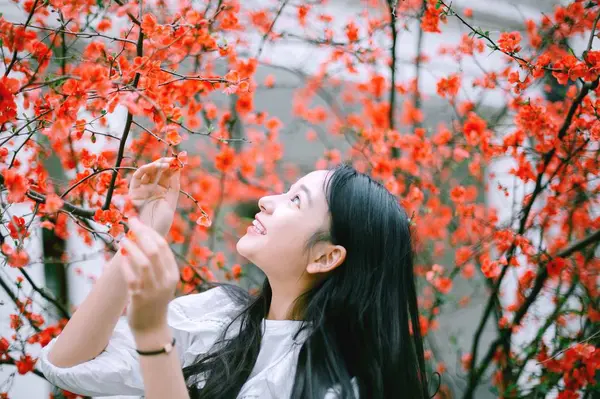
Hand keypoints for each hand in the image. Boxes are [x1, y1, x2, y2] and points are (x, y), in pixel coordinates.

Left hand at [119, 218, 179, 332]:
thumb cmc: (154, 301)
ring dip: (132, 248)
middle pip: (155, 250)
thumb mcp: (162, 281)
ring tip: (122, 240)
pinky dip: (125, 266)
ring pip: (144, 263)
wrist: (152, 328)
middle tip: (130, 224)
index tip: (138, 222)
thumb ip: (156, 263)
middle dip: (141, 234)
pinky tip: (120, 258)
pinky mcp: (140, 298)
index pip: (163, 246)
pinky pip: (131, 278)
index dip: (149, 232)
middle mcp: (166, 280)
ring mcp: (154, 290)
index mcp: (173, 273)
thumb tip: (141, 238)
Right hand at [129, 158, 180, 235]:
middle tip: (172, 159)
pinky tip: (155, 166)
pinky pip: (137, 176)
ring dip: (156, 165)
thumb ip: (174, 186)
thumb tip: (177, 169)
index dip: (172, 168)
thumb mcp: (171, 201)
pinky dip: (145, 169)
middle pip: (158, 171)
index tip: (179, 161)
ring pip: (148, 172)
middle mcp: (152, 188)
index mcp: (162, 191)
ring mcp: (142, 189)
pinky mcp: (133, 191)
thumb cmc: (162, 221)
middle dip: (165, 164)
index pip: (167, 175)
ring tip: (166, 164)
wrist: (150, 233)